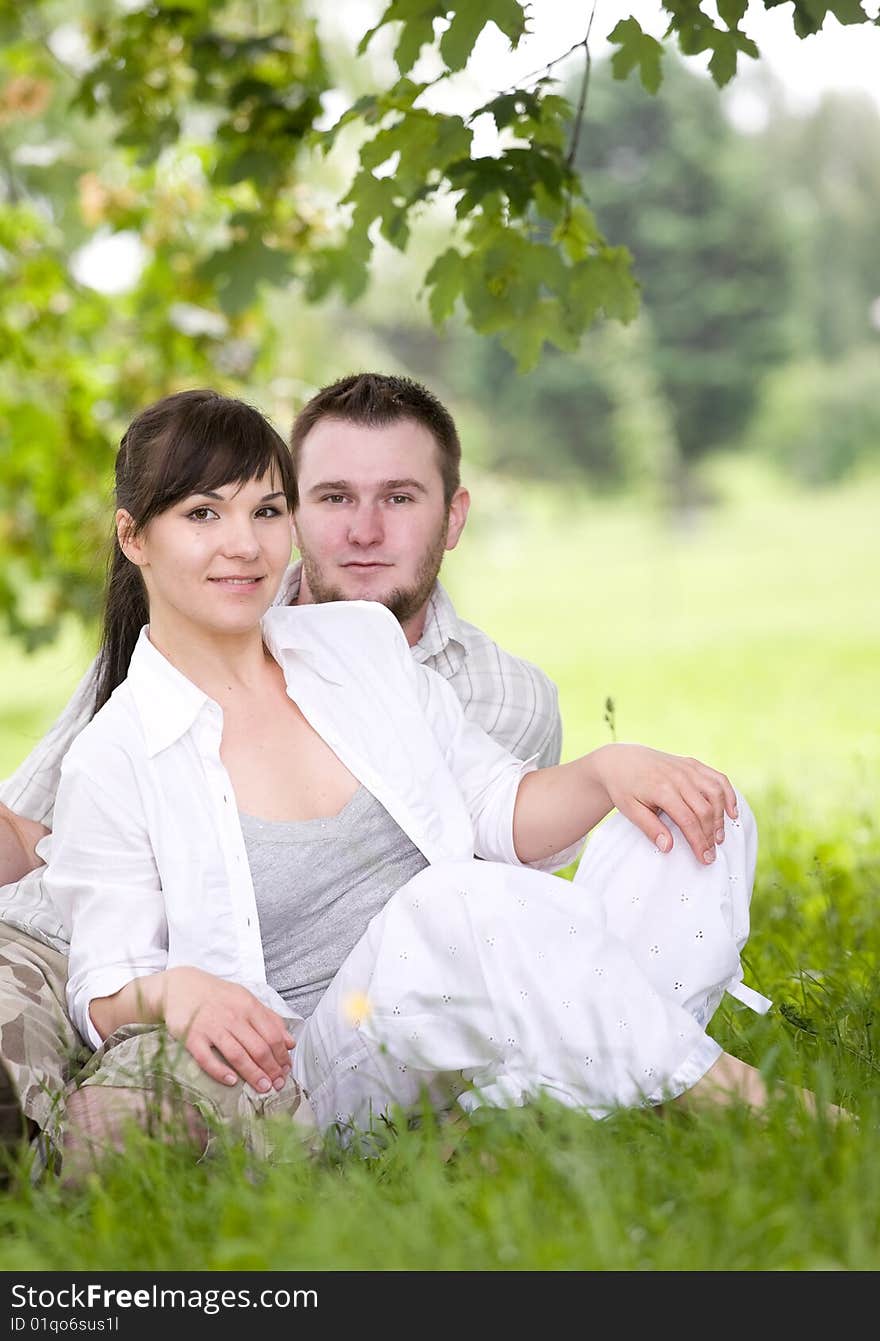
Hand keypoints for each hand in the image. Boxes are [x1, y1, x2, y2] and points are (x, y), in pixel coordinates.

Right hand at [159, 967, 295, 1091]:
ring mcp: (211, 1027)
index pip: (272, 1035)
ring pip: (237, 1055)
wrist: (181, 986)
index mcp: (248, 1006)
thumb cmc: (218, 996)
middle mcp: (232, 1016)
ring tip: (263, 1087)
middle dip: (271, 1069)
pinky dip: (220, 1071)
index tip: (286, 1070)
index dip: (282, 1056)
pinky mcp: (192, 1037)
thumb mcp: (246, 999)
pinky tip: (232, 1081)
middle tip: (277, 1085)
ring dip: (253, 1074)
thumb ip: (270, 1019)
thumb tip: (290, 1043)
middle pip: (258, 1048)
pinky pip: (207, 1058)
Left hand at [591, 743, 737, 864]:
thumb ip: (650, 828)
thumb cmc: (624, 787)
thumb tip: (668, 847)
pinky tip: (732, 811)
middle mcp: (678, 777)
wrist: (621, 760)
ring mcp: (687, 768)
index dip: (698, 841)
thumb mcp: (630, 810)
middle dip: (710, 834)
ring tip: (719, 837)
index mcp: (661, 789)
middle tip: (711, 854)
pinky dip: (729, 794)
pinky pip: (717, 778)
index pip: (687, 820)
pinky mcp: (693, 764)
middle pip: (704, 809)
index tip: (704, 858)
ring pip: (715, 793)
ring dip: (721, 816)